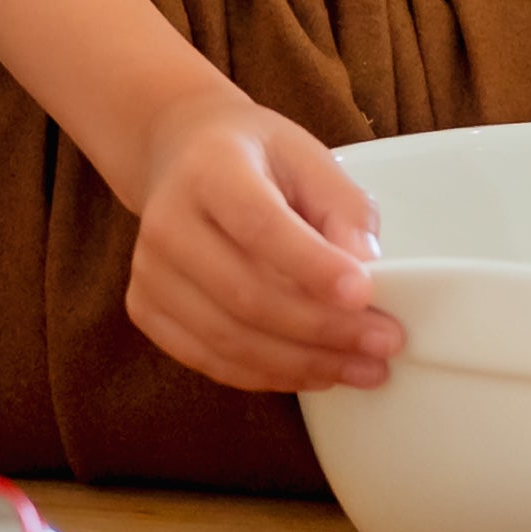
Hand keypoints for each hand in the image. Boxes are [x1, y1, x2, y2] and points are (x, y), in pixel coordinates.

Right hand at [117, 88, 405, 393]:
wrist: (181, 156)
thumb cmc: (254, 159)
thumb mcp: (308, 157)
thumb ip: (344, 208)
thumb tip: (366, 269)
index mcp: (209, 170)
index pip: (258, 225)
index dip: (312, 266)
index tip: (365, 294)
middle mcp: (167, 222)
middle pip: (245, 294)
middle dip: (323, 329)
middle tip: (384, 343)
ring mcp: (149, 271)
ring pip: (228, 338)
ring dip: (303, 363)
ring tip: (363, 367)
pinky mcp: (146, 308)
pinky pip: (209, 359)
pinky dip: (268, 375)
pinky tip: (316, 371)